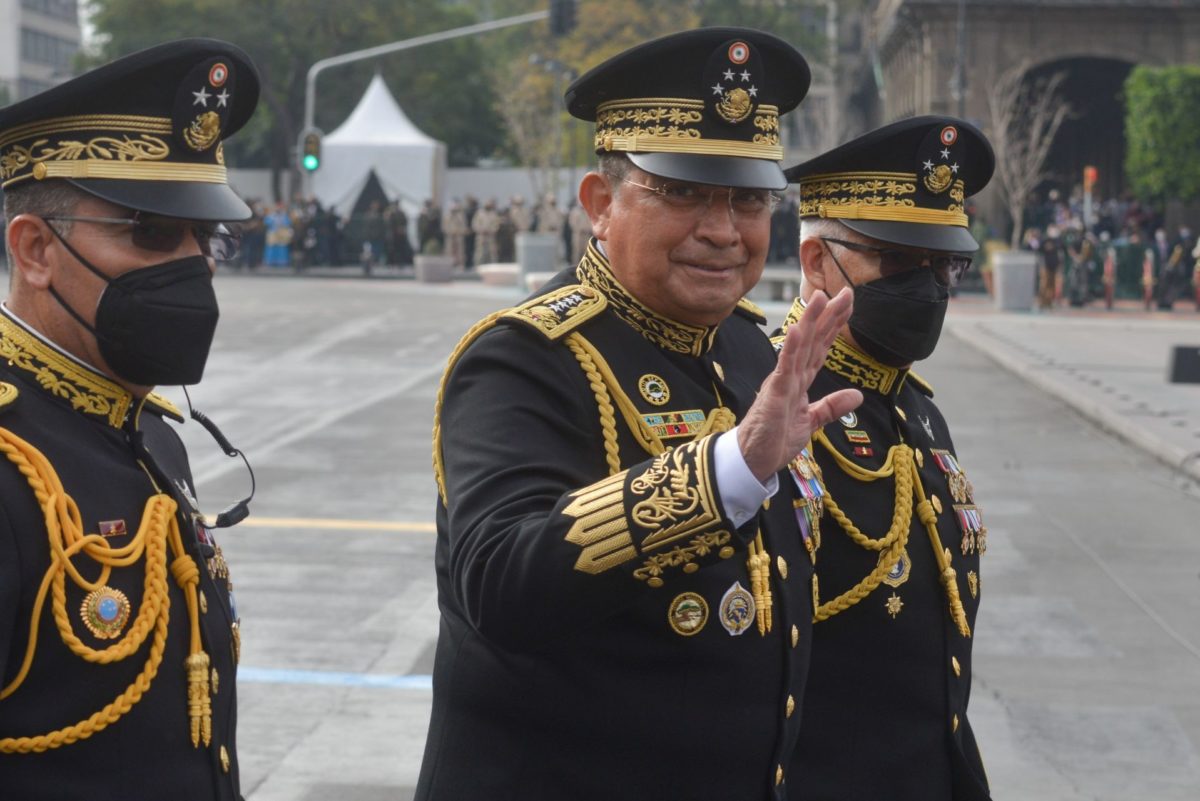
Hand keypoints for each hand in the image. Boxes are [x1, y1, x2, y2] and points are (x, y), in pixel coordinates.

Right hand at [737, 289, 862, 481]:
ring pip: (799, 346)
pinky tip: (796, 329)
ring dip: (810, 321)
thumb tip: (857, 396)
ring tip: (820, 297)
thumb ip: (832, 407)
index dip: (834, 326)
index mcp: (799, 380)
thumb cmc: (774, 441)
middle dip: (829, 316)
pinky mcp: (774, 393)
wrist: (753, 461)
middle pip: (813, 340)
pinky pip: (784, 368)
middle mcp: (790, 375)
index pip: (820, 348)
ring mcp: (781, 382)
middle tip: (845, 292)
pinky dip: (790, 348)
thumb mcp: (811, 422)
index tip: (846, 304)